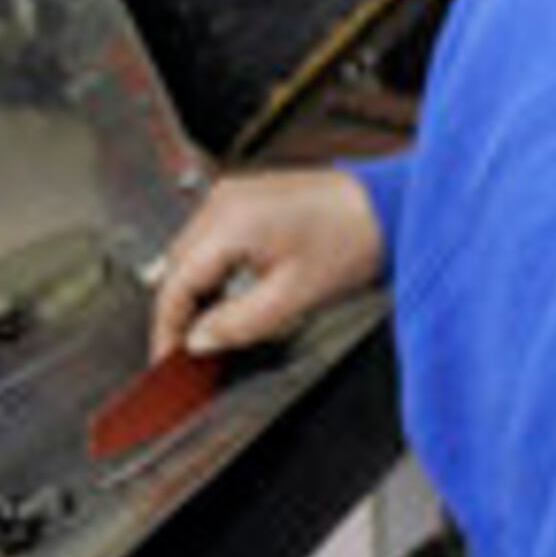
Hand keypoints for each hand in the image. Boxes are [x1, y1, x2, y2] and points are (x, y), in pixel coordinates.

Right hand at [149, 169, 386, 359]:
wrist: (388, 206)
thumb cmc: (352, 241)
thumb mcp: (293, 297)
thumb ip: (238, 323)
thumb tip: (198, 341)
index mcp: (229, 223)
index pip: (176, 284)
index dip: (167, 328)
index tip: (166, 361)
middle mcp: (222, 202)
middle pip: (178, 267)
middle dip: (178, 313)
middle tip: (184, 355)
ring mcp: (233, 195)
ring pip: (192, 254)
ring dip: (194, 292)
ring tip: (206, 332)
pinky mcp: (247, 198)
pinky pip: (212, 239)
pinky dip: (211, 271)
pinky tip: (223, 299)